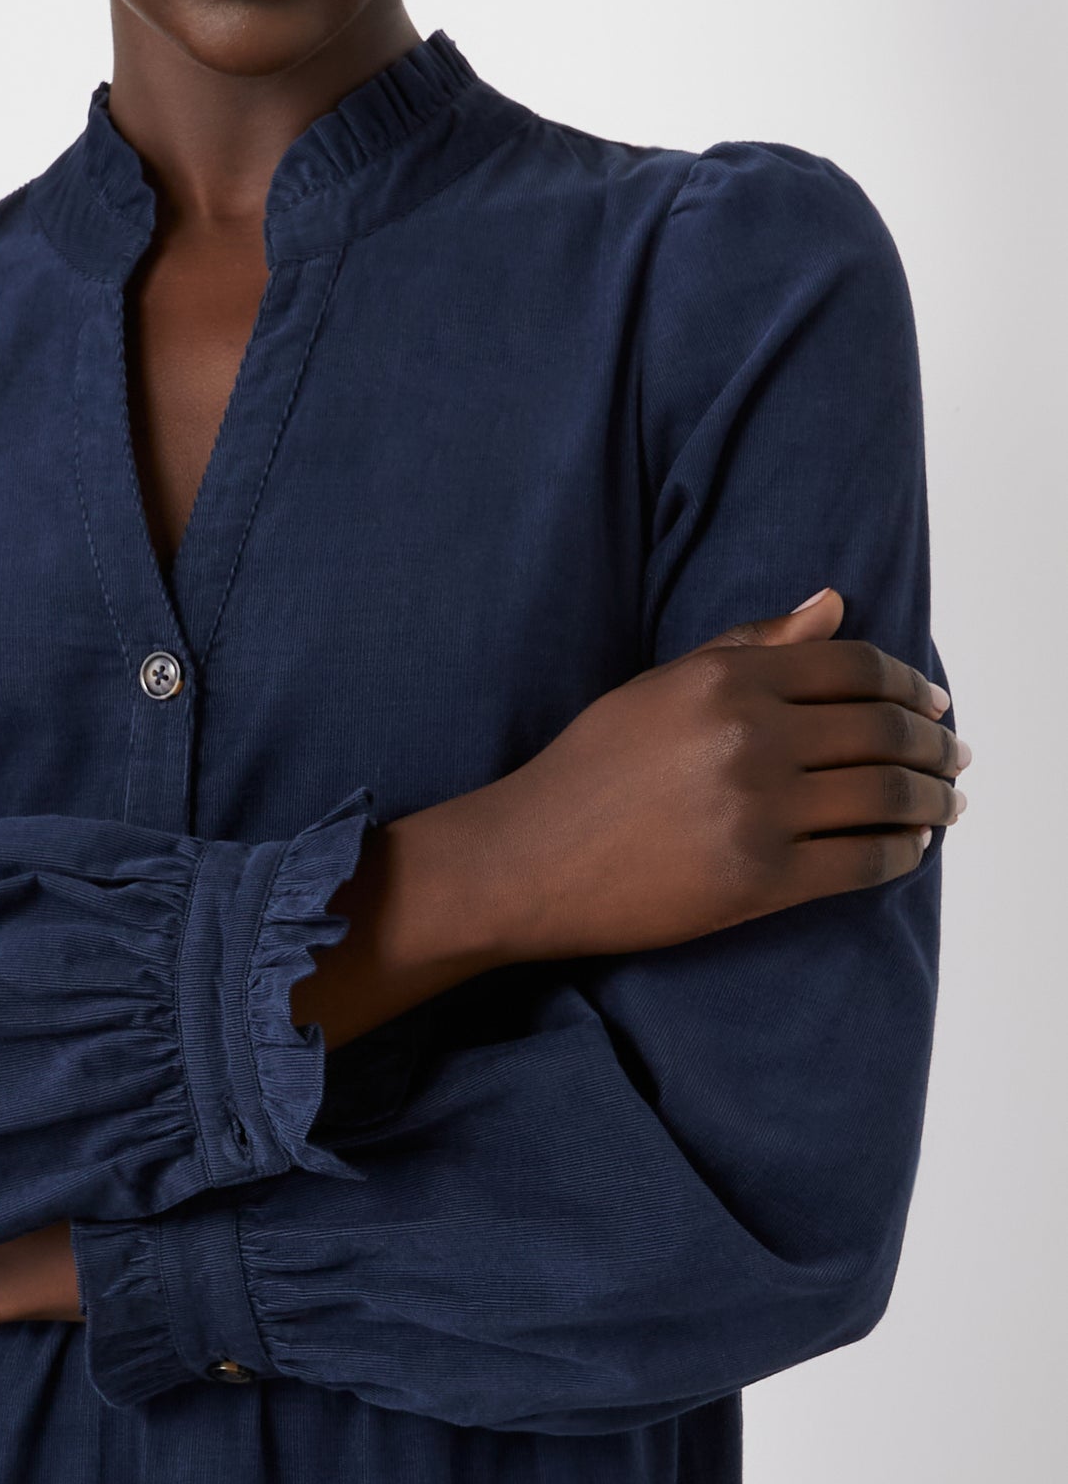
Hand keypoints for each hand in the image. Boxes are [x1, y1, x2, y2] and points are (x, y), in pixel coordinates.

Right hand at [461, 585, 968, 965]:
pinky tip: (910, 845)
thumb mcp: (660, 686)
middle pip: (884, 730)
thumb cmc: (589, 769)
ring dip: (933, 798)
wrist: (530, 857)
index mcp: (724, 680)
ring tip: (945, 800)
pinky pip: (865, 862)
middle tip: (953, 754)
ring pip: (887, 796)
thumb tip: (832, 603)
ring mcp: (758, 811)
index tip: (933, 701)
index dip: (911, 683)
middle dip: (935, 743)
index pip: (856, 668)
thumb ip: (750, 644)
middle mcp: (748, 738)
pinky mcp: (762, 880)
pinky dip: (903, 852)